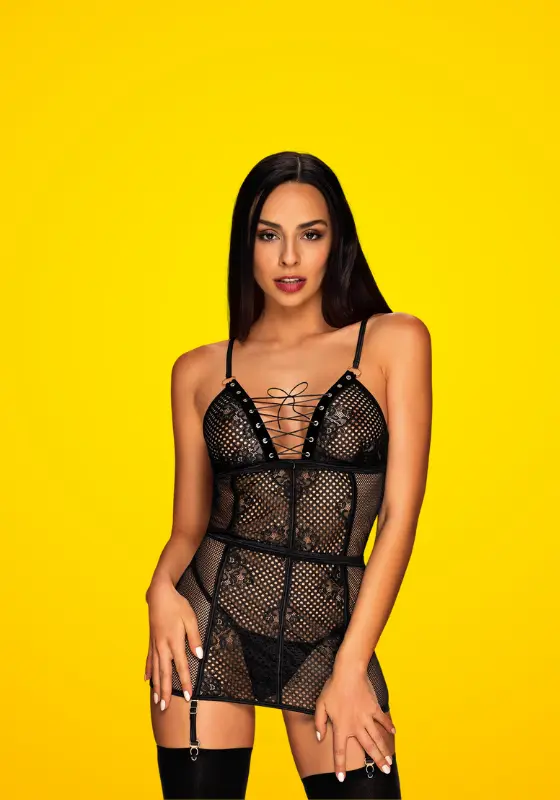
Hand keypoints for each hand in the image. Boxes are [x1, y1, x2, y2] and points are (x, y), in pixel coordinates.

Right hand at [144, 578, 203, 710]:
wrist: (159, 594)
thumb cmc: (177, 605)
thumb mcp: (191, 618)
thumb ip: (195, 638)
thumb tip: (199, 656)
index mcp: (174, 641)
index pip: (181, 667)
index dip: (186, 682)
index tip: (188, 697)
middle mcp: (163, 646)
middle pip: (165, 673)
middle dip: (166, 692)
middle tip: (166, 708)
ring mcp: (155, 644)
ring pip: (156, 670)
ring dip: (157, 686)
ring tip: (157, 701)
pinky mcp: (151, 641)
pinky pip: (149, 660)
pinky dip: (149, 671)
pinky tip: (147, 681)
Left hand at [314, 663, 395, 781]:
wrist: (349, 672)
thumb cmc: (333, 688)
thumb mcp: (320, 705)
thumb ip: (319, 723)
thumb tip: (319, 738)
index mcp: (341, 727)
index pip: (339, 751)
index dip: (339, 766)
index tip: (341, 779)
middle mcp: (356, 726)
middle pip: (368, 748)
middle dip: (377, 761)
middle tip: (385, 772)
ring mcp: (367, 717)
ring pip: (377, 738)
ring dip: (384, 751)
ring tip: (390, 762)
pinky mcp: (374, 708)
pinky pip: (383, 720)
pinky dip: (388, 726)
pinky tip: (393, 733)